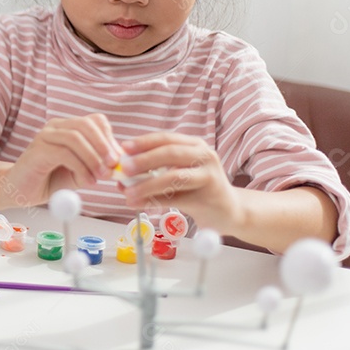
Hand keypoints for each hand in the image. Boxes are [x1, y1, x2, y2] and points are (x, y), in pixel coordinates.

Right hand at [2, 114, 122, 206]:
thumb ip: (97, 166)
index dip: (110, 138)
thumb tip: (118, 165)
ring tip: (100, 177)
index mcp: (68, 127)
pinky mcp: (38, 150)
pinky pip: (64, 153)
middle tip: (113, 166)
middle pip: (86, 124)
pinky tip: (86, 181)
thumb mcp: (81, 172)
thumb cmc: (49, 179)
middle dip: (104, 146)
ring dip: (93, 158)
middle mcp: (56, 127)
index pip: (95, 121)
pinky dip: (80, 167)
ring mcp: (45, 136)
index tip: (118, 160)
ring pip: (76, 137)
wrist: (19, 190)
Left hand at [118, 133, 243, 234]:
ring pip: (173, 177)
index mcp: (194, 145)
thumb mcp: (179, 173)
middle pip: (170, 153)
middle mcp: (204, 156)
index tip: (123, 148)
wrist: (229, 211)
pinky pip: (176, 199)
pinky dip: (153, 201)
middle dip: (144, 160)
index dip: (144, 142)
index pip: (166, 138)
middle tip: (123, 169)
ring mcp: (209, 176)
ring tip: (127, 193)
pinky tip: (138, 204)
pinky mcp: (208, 197)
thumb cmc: (199, 189)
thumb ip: (154, 171)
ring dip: (146, 185)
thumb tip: (120, 175)